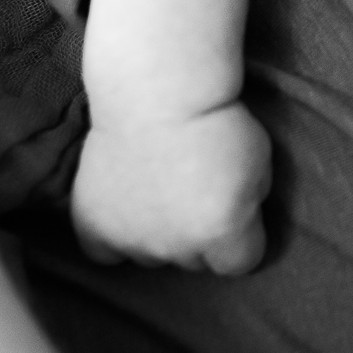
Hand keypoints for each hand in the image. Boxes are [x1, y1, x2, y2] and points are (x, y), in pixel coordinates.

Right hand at [70, 101, 271, 275]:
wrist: (156, 89)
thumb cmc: (215, 118)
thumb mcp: (260, 162)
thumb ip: (250, 204)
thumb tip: (236, 220)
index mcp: (222, 234)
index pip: (241, 262)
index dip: (242, 234)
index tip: (234, 208)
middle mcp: (177, 248)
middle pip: (195, 259)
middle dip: (199, 231)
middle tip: (191, 187)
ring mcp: (131, 240)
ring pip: (152, 255)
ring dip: (158, 232)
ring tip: (157, 187)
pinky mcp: (92, 226)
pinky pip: (104, 253)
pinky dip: (113, 237)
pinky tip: (124, 211)